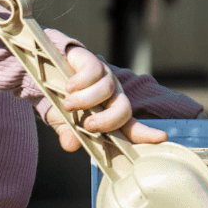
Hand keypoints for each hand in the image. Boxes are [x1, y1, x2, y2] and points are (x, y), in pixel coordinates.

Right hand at [45, 47, 167, 152]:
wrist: (46, 73)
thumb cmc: (61, 101)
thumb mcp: (63, 122)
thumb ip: (69, 134)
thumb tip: (70, 145)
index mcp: (109, 114)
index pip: (131, 127)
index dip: (146, 133)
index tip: (161, 137)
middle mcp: (111, 96)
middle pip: (123, 109)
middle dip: (107, 121)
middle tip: (87, 125)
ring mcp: (104, 78)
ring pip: (106, 90)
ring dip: (85, 101)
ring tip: (68, 105)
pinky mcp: (92, 62)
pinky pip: (93, 72)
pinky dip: (80, 82)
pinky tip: (69, 87)